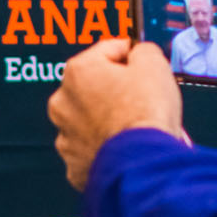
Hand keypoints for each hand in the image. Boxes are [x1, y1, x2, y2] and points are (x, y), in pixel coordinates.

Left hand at [48, 39, 182, 189]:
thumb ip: (142, 51)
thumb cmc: (145, 114)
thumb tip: (140, 54)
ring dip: (107, 120)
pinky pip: (91, 151)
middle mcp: (63, 103)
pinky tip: (124, 147)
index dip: (129, 54)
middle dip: (114, 90)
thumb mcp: (154, 63)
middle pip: (93, 88)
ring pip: (88, 121)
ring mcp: (66, 137)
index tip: (140, 61)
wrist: (143, 161)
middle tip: (141, 98)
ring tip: (133, 125)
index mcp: (79, 72)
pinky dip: (105, 149)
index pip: (107, 51)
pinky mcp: (75, 165)